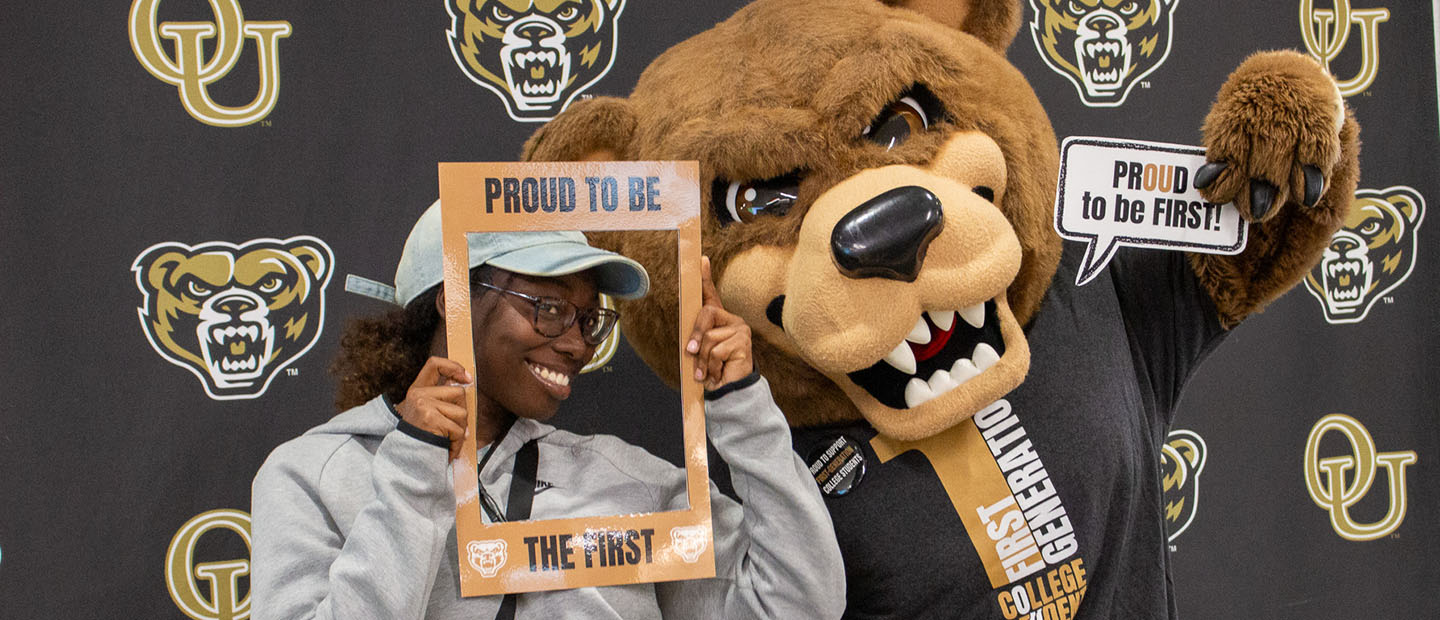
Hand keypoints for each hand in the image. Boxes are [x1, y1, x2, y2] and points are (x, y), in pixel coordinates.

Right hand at [395, 356, 473, 459]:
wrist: (407, 459)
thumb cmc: (421, 437)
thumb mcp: (426, 412)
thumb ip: (441, 398)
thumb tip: (466, 384)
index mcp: (417, 390)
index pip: (434, 364)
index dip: (453, 367)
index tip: (466, 378)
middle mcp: (418, 395)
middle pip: (458, 392)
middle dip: (462, 412)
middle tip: (453, 428)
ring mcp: (424, 406)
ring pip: (462, 412)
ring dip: (460, 430)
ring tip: (448, 440)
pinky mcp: (431, 420)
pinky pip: (458, 429)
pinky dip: (457, 443)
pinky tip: (447, 449)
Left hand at [687, 256, 752, 389]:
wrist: (730, 392)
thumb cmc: (713, 372)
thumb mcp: (701, 353)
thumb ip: (697, 341)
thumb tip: (691, 345)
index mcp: (721, 321)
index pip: (711, 295)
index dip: (705, 277)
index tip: (701, 259)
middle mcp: (733, 321)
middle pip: (706, 314)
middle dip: (696, 335)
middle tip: (692, 353)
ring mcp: (740, 330)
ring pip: (709, 337)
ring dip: (703, 359)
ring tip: (709, 371)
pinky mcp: (743, 342)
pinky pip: (716, 350)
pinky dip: (712, 365)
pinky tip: (719, 373)